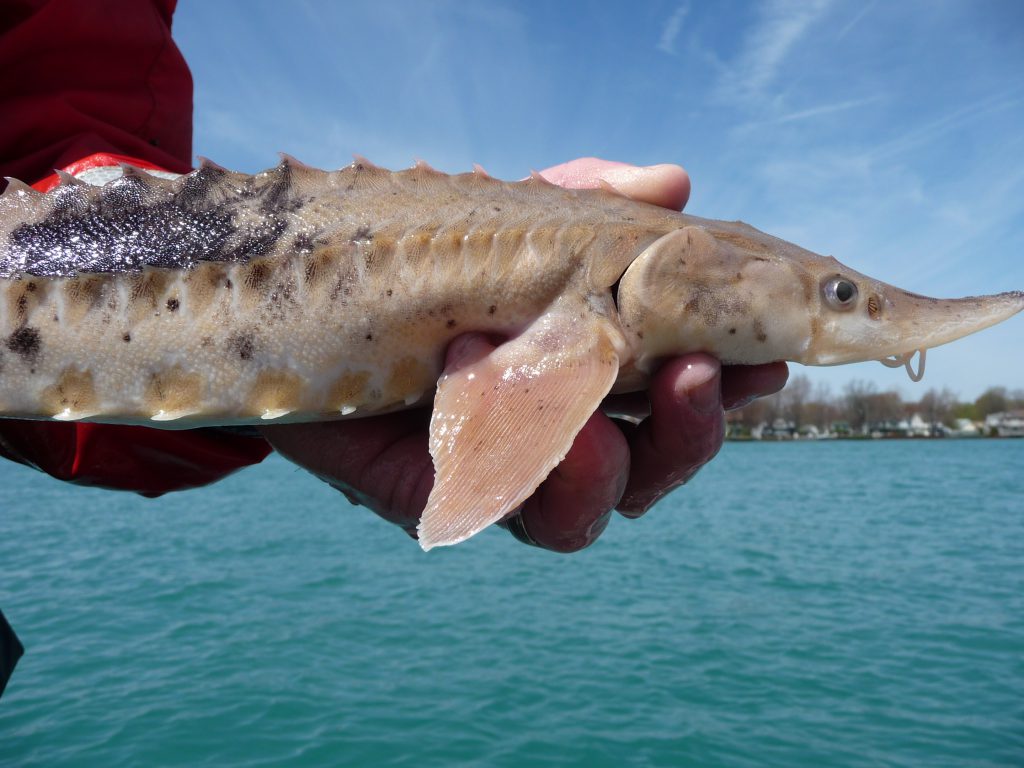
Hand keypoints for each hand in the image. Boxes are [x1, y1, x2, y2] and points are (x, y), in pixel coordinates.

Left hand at [262, 158, 787, 551]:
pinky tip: (552, 436)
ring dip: (625, 467)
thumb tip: (673, 184)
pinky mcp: (442, 491)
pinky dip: (540, 478)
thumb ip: (585, 201)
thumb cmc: (422, 255)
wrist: (308, 290)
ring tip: (615, 422)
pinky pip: (506, 508)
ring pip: (592, 506)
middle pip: (649, 467)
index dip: (724, 390)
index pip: (673, 399)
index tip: (767, 358)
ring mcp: (500, 469)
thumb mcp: (508, 216)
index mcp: (587, 375)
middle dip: (690, 433)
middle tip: (703, 378)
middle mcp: (554, 432)